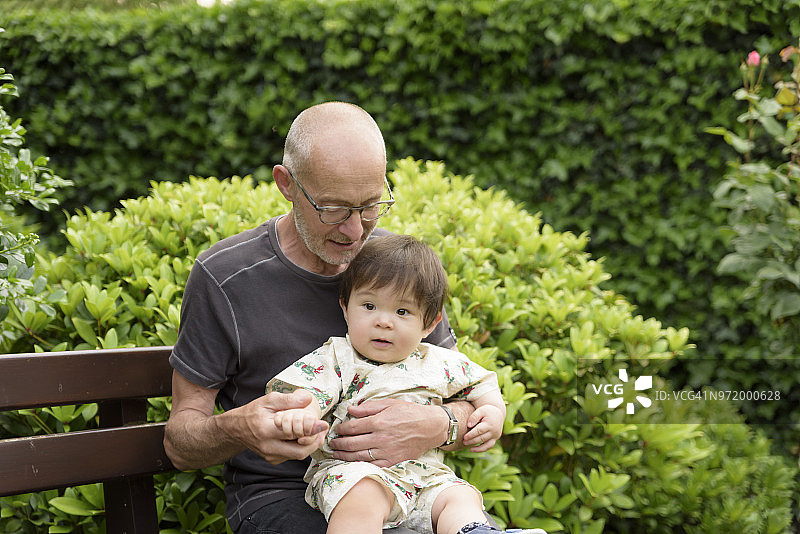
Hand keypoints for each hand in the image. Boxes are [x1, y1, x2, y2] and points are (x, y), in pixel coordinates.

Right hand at [235, 389, 327, 463]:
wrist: (237, 429)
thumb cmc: (254, 412)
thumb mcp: (269, 400)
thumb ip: (288, 400)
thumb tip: (308, 399)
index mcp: (266, 430)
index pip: (292, 433)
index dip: (311, 430)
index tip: (323, 424)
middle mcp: (268, 447)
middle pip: (298, 452)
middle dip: (314, 443)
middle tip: (322, 431)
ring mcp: (270, 456)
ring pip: (296, 456)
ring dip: (309, 445)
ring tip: (315, 432)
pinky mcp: (272, 460)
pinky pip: (291, 456)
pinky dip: (299, 447)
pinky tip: (303, 437)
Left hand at [328, 398, 445, 467]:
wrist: (431, 427)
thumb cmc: (410, 413)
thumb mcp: (390, 404)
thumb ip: (368, 407)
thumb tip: (351, 410)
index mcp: (379, 422)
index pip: (352, 427)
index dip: (340, 429)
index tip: (336, 430)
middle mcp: (381, 438)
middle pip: (352, 443)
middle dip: (338, 444)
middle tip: (332, 444)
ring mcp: (386, 452)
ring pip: (359, 456)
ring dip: (344, 456)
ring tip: (336, 454)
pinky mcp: (393, 461)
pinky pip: (372, 465)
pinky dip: (360, 464)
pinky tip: (353, 462)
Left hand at [462, 404, 503, 451]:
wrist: (498, 414)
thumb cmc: (488, 411)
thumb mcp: (481, 410)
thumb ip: (474, 417)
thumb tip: (468, 425)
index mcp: (490, 424)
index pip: (479, 430)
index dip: (471, 434)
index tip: (464, 437)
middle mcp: (494, 431)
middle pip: (482, 438)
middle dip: (472, 441)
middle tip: (464, 441)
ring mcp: (495, 436)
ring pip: (486, 445)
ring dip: (477, 448)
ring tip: (469, 448)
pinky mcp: (495, 439)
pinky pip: (489, 446)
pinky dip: (481, 449)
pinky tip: (473, 449)